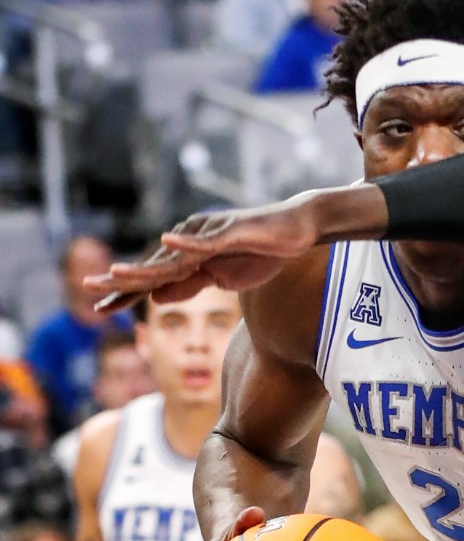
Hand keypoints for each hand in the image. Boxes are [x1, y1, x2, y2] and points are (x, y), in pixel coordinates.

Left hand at [83, 199, 321, 313]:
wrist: (297, 229)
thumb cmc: (262, 253)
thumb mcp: (224, 279)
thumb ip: (190, 285)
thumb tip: (156, 297)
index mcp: (190, 256)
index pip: (153, 278)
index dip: (126, 293)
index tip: (100, 310)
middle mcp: (192, 240)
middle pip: (154, 266)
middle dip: (121, 280)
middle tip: (88, 290)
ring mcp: (209, 234)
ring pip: (173, 256)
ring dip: (145, 266)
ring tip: (115, 275)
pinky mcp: (231, 230)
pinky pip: (206, 239)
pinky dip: (187, 242)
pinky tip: (166, 243)